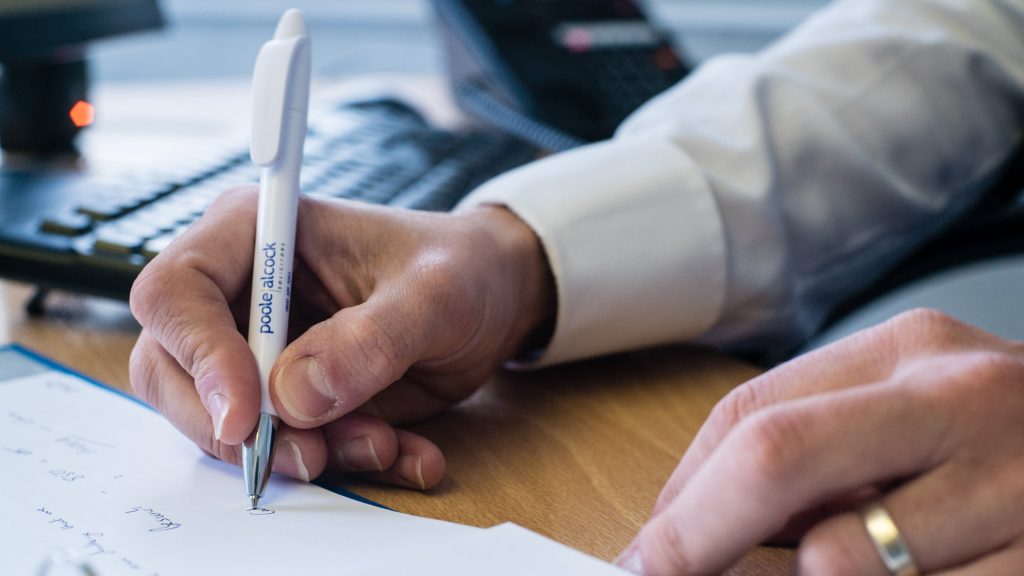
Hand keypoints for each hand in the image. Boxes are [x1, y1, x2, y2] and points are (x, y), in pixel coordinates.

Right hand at [129, 186, 552, 488]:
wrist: (494, 298)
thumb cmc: (461, 268)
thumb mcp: (434, 295)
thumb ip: (369, 340)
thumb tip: (291, 400)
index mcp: (255, 232)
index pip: (175, 291)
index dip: (197, 356)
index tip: (249, 413)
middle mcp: (241, 292)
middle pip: (171, 371)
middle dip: (238, 427)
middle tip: (312, 452)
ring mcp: (257, 348)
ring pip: (224, 423)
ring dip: (300, 451)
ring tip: (384, 443)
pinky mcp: (288, 396)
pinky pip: (282, 447)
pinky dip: (339, 462)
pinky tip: (403, 453)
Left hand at [618, 309, 1023, 574]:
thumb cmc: (1005, 445)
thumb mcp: (909, 413)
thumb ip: (812, 451)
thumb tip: (684, 528)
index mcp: (912, 352)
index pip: (755, 416)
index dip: (683, 495)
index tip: (643, 554)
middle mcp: (964, 401)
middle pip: (778, 456)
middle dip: (699, 535)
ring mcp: (1020, 485)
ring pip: (844, 560)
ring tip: (847, 567)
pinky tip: (924, 573)